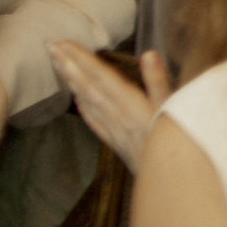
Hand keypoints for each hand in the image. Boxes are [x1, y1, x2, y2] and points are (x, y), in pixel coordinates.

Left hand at [52, 44, 172, 171]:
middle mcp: (116, 115)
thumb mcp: (175, 109)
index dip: (81, 58)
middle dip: (68, 65)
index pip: (100, 75)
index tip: (63, 43)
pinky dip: (82, 107)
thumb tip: (148, 54)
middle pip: (87, 86)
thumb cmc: (177, 144)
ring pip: (86, 101)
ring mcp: (113, 129)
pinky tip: (76, 99)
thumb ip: (159, 81)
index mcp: (129, 103)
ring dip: (70, 81)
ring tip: (57, 64)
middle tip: (49, 47)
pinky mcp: (116, 141)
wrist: (170, 182)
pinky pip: (93, 120)